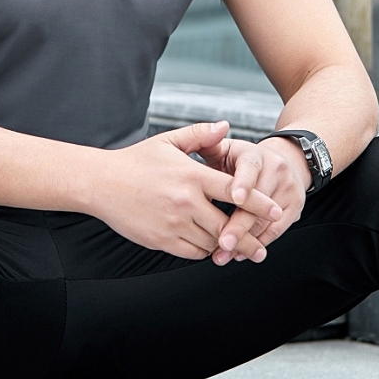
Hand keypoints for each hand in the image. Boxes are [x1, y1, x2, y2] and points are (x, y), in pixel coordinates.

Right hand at [91, 122, 282, 261]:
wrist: (101, 183)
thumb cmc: (136, 161)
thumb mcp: (168, 142)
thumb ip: (200, 135)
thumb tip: (226, 127)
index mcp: (192, 175)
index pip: (236, 192)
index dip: (259, 204)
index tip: (276, 212)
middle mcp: (186, 201)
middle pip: (229, 226)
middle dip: (249, 239)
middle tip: (263, 248)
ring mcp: (174, 223)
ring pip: (212, 241)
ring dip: (225, 246)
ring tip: (239, 250)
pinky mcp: (162, 239)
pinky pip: (193, 251)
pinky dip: (204, 251)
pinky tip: (208, 247)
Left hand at [197, 134, 309, 265]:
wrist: (285, 159)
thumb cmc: (245, 159)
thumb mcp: (227, 148)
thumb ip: (208, 146)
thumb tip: (197, 142)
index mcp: (255, 154)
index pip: (250, 168)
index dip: (243, 184)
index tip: (236, 198)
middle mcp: (275, 170)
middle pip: (258, 202)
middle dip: (238, 225)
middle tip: (221, 242)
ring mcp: (288, 189)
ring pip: (266, 220)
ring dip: (245, 241)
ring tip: (223, 253)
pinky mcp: (296, 207)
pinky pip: (277, 230)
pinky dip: (257, 243)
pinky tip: (240, 253)